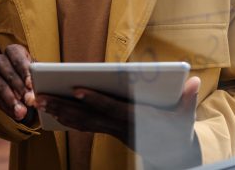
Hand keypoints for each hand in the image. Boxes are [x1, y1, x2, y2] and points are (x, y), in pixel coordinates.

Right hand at [0, 44, 35, 121]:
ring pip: (0, 86)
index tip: (30, 84)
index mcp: (13, 51)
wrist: (20, 83)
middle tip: (29, 100)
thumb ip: (39, 76)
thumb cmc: (32, 74)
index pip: (16, 56)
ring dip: (12, 100)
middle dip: (19, 87)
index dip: (23, 70)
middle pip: (7, 72)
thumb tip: (45, 84)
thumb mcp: (36, 71)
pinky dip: (7, 108)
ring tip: (23, 111)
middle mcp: (0, 60)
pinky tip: (17, 115)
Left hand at [36, 77, 201, 167]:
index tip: (76, 89)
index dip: (93, 99)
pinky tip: (52, 111)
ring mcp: (110, 130)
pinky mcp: (107, 130)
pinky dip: (67, 118)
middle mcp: (118, 127)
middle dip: (62, 105)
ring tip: (39, 100)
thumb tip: (195, 80)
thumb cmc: (177, 131)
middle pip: (87, 116)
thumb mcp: (185, 117)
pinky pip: (83, 125)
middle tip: (40, 96)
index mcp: (134, 120)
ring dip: (59, 111)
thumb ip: (188, 99)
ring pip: (80, 122)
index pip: (110, 108)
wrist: (172, 154)